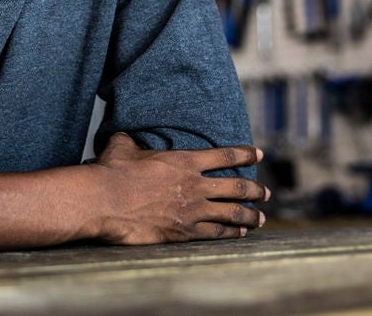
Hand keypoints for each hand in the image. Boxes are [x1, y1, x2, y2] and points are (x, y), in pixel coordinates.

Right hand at [90, 133, 269, 244]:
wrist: (104, 201)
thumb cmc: (111, 172)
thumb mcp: (123, 146)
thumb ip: (131, 141)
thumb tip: (125, 137)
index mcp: (184, 161)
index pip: (225, 156)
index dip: (245, 154)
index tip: (259, 154)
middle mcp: (194, 185)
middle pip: (237, 187)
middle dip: (256, 190)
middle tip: (266, 193)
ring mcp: (192, 211)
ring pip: (233, 213)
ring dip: (250, 215)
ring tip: (261, 218)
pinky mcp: (183, 232)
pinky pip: (216, 233)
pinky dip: (231, 233)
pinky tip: (239, 234)